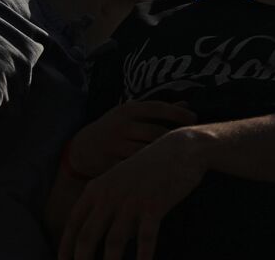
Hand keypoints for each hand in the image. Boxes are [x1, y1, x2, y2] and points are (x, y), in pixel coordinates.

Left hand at [59, 128, 205, 259]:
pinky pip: (145, 238)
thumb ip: (104, 201)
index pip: (72, 225)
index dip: (65, 249)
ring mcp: (132, 201)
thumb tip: (100, 233)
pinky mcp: (155, 205)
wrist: (182, 148)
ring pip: (114, 242)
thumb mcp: (119, 178)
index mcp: (97, 189)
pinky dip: (143, 257)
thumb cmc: (150, 167)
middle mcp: (110, 196)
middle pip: (87, 238)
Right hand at [64, 101, 196, 178]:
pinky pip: (133, 168)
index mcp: (127, 110)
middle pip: (155, 132)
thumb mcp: (131, 114)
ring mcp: (113, 146)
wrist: (81, 148)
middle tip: (188, 142)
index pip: (158, 108)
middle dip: (174, 138)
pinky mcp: (108, 164)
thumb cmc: (115, 127)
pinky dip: (148, 170)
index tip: (194, 118)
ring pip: (146, 152)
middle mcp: (120, 126)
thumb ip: (157, 110)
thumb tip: (187, 103)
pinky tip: (161, 170)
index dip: (178, 112)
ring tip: (178, 156)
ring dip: (163, 156)